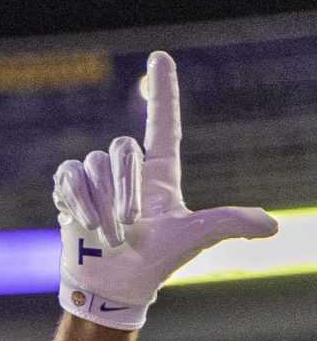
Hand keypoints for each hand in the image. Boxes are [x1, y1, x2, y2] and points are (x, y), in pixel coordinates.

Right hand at [53, 49, 276, 329]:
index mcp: (161, 174)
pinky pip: (69, 175)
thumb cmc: (156, 261)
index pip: (163, 124)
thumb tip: (271, 224)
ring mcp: (96, 178)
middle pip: (121, 148)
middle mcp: (128, 170)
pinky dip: (77, 201)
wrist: (111, 283)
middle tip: (130, 225)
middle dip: (124, 188)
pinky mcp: (69, 188)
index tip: (160, 56)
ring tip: (108, 233)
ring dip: (101, 203)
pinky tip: (81, 222)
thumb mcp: (195, 238)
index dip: (164, 90)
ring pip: (93, 163)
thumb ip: (229, 223)